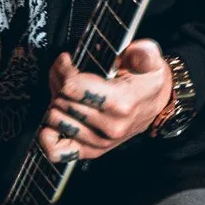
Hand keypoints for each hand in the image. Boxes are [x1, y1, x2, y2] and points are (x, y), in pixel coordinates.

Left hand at [34, 40, 173, 164]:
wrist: (156, 103)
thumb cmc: (146, 80)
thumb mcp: (149, 59)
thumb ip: (144, 53)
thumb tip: (137, 54)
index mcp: (122, 103)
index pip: (73, 87)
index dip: (64, 69)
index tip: (68, 60)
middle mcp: (111, 126)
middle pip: (62, 102)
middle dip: (58, 83)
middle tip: (66, 74)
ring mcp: (100, 142)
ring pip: (55, 121)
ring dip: (54, 103)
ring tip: (64, 94)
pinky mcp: (92, 151)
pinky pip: (58, 151)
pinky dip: (48, 137)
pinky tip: (53, 123)